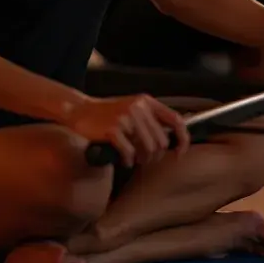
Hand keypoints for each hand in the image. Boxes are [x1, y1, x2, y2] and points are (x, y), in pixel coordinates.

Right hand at [66, 95, 188, 167]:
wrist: (81, 111)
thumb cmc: (109, 114)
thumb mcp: (134, 109)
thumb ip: (152, 119)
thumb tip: (173, 140)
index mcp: (147, 101)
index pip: (176, 120)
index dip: (182, 139)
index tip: (179, 153)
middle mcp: (138, 107)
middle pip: (161, 142)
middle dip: (154, 156)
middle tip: (143, 158)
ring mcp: (126, 118)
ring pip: (148, 150)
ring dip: (141, 160)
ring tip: (132, 157)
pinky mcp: (113, 129)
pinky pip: (130, 154)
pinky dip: (127, 161)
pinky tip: (122, 159)